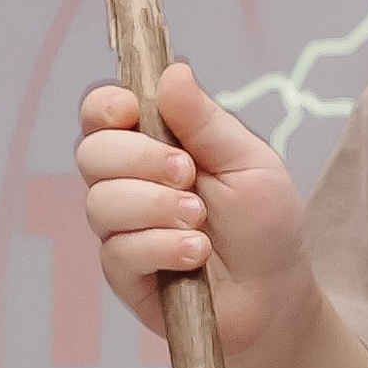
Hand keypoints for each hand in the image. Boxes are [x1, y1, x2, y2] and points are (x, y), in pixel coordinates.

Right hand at [77, 62, 310, 361]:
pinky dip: (161, 246)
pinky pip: (119, 251)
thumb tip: (173, 71)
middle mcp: (129, 182)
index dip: (106, 106)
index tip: (132, 111)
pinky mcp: (124, 273)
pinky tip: (194, 253)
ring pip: (101, 202)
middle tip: (187, 173)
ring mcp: (122, 228)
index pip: (103, 112)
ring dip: (156, 206)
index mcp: (155, 144)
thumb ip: (207, 122)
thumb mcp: (249, 163)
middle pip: (92, 152)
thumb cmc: (265, 226)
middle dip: (139, 158)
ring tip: (200, 221)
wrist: (276, 296)